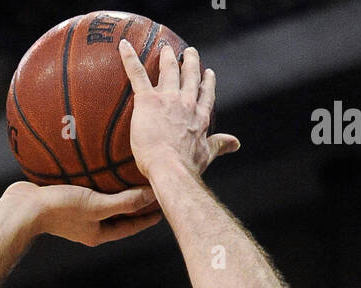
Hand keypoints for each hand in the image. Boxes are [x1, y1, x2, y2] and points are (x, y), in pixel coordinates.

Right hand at [2, 180, 160, 245]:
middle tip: (153, 190)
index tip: (164, 206)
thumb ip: (124, 202)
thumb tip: (151, 195)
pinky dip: (97, 179)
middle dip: (135, 203)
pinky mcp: (64, 199)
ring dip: (117, 190)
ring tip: (130, 175)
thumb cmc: (59, 209)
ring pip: (103, 201)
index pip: (131, 226)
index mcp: (98, 233)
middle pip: (119, 214)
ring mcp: (76, 214)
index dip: (148, 217)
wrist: (22, 208)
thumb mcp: (96, 205)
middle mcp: (89, 226)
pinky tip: (99, 164)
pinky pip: (87, 189)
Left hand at [118, 40, 239, 181]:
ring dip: (167, 57)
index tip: (208, 73)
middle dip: (190, 62)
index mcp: (200, 116)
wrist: (170, 168)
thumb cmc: (187, 167)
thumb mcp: (207, 155)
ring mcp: (168, 98)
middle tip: (189, 52)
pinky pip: (137, 74)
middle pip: (190, 76)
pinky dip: (129, 58)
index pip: (205, 95)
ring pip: (169, 70)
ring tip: (166, 49)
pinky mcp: (148, 100)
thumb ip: (220, 145)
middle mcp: (186, 102)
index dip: (207, 82)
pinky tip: (124, 46)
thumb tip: (235, 144)